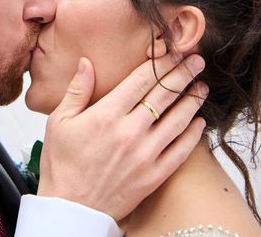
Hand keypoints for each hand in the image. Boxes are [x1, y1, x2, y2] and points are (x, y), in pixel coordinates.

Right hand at [36, 53, 207, 220]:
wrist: (71, 210)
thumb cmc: (62, 165)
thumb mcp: (58, 122)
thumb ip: (77, 90)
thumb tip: (86, 62)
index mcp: (106, 115)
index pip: (142, 80)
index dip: (162, 62)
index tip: (175, 51)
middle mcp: (130, 132)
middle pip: (165, 95)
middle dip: (184, 74)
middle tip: (197, 61)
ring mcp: (145, 155)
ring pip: (178, 120)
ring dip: (193, 101)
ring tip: (202, 87)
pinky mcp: (154, 176)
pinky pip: (181, 151)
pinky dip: (193, 135)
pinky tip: (199, 123)